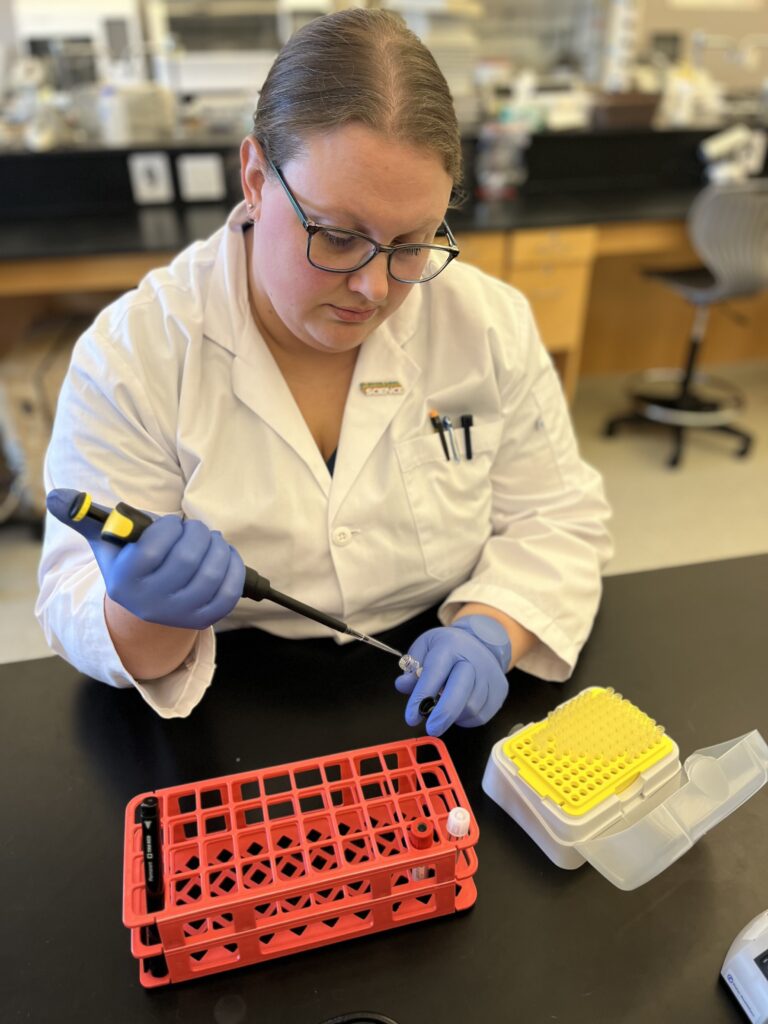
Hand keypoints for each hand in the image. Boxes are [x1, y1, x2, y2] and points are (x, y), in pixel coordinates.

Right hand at [46, 490, 244, 629]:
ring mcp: (179, 615)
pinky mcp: (204, 619)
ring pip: (212, 575)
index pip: (152, 551)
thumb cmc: (130, 562)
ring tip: (211, 540)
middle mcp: (150, 603)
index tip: (173, 523)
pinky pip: (229, 592)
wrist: (146, 606)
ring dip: (218, 548)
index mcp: (124, 581)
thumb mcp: (106, 541)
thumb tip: (57, 498)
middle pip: (187, 562)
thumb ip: (83, 516)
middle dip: (198, 534)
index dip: (169, 529)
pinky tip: (225, 556)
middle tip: (196, 528)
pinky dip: (233, 568)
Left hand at [394, 614, 510, 735]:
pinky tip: (459, 709)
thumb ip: (412, 667)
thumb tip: (404, 686)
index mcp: (450, 646)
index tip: (411, 717)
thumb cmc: (449, 647)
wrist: (482, 642)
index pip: (434, 673)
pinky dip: (466, 718)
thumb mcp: (425, 648)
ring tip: (444, 709)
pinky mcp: (500, 691)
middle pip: (460, 691)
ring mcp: (490, 676)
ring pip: (471, 707)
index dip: (422, 696)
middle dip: (443, 714)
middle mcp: (473, 660)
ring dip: (454, 716)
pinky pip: (482, 715)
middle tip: (431, 729)